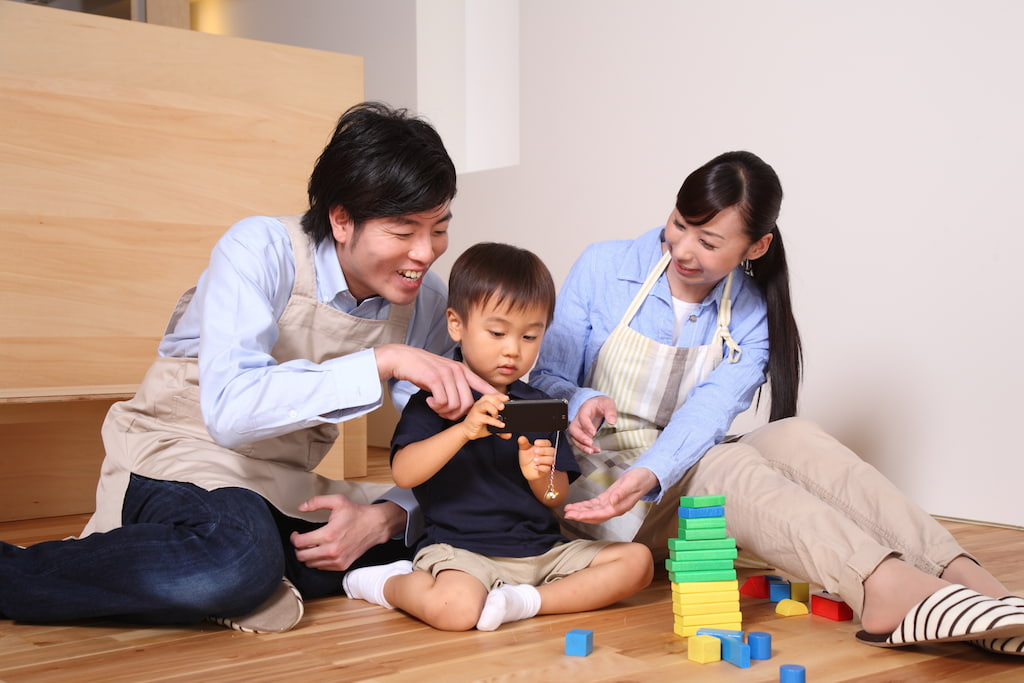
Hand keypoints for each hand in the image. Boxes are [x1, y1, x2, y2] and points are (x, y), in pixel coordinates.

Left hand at [290, 495, 404, 570]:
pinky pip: (321, 567)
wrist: (374, 525)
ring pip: (310, 564)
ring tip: (312, 545)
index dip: (294, 538)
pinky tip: (322, 550)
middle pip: (302, 557)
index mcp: (328, 534)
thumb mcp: (337, 501)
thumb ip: (316, 502)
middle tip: (302, 540)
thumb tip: (301, 507)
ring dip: (308, 555)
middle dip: (298, 548)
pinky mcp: (342, 565)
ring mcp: (337, 560)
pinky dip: (318, 560)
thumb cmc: (356, 513)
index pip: (300, 543)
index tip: (296, 534)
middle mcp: (332, 550)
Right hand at [375, 344, 494, 419]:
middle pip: (469, 403)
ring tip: (436, 407)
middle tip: (446, 414)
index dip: (494, 396)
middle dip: (458, 415)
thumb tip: (464, 401)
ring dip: (445, 412)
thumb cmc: (422, 368)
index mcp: (461, 370)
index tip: (503, 404)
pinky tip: (430, 402)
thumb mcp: (443, 374)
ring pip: (456, 405)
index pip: (482, 384)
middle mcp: (457, 371)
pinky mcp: (435, 379)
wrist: (403, 358)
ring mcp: (447, 374)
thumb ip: (455, 384)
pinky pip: (443, 402)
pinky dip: (436, 407)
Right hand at [461, 393, 510, 440]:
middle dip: (497, 400)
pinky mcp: (475, 418)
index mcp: (484, 402)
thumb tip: (508, 435)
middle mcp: (480, 404)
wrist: (466, 432)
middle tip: (503, 407)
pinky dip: (495, 421)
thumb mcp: (492, 425)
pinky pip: (486, 418)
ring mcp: (476, 410)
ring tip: (499, 417)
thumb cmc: (479, 425)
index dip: (500, 396)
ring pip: (486, 404)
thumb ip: (500, 428)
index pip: (492, 395)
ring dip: (494, 410)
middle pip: (488, 397)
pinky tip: (500, 425)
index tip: (507, 399)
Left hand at [517, 435, 553, 480]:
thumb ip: (523, 443)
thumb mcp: (524, 449)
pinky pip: (547, 469)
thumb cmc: (527, 458)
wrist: (526, 470)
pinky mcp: (546, 470)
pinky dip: (541, 468)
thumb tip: (521, 438)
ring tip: (534, 460)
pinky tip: (535, 467)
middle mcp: (547, 454)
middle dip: (544, 450)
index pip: (547, 443)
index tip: (536, 443)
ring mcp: (547, 462)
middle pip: (552, 451)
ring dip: (543, 459)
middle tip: (535, 451)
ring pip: (551, 460)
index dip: (543, 442)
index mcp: (543, 447)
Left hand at [562, 467, 657, 523]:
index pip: (600, 515)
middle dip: (580, 515)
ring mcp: (611, 504)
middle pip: (594, 515)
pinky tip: (577, 506)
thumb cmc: (640, 479)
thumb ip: (621, 493)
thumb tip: (612, 502)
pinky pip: (595, 504)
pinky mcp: (608, 498)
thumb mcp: (631, 483)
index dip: (587, 516)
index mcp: (619, 507)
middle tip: (567, 514)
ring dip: (580, 511)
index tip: (575, 515)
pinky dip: (585, 505)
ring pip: (593, 511)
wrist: (646, 476)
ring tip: (568, 510)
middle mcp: (614, 508)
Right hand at [568, 395, 616, 454]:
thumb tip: (612, 422)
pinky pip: (580, 442)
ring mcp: (578, 427)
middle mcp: (578, 419)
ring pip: (574, 437)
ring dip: (582, 446)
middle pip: (573, 429)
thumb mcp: (607, 403)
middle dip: (580, 438)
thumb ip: (610, 411)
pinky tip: (594, 450)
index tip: (593, 433)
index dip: (586, 425)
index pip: (582, 417)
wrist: (595, 404)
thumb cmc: (600, 403)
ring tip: (591, 451)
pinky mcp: (581, 433)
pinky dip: (585, 448)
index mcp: (584, 409)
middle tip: (589, 443)